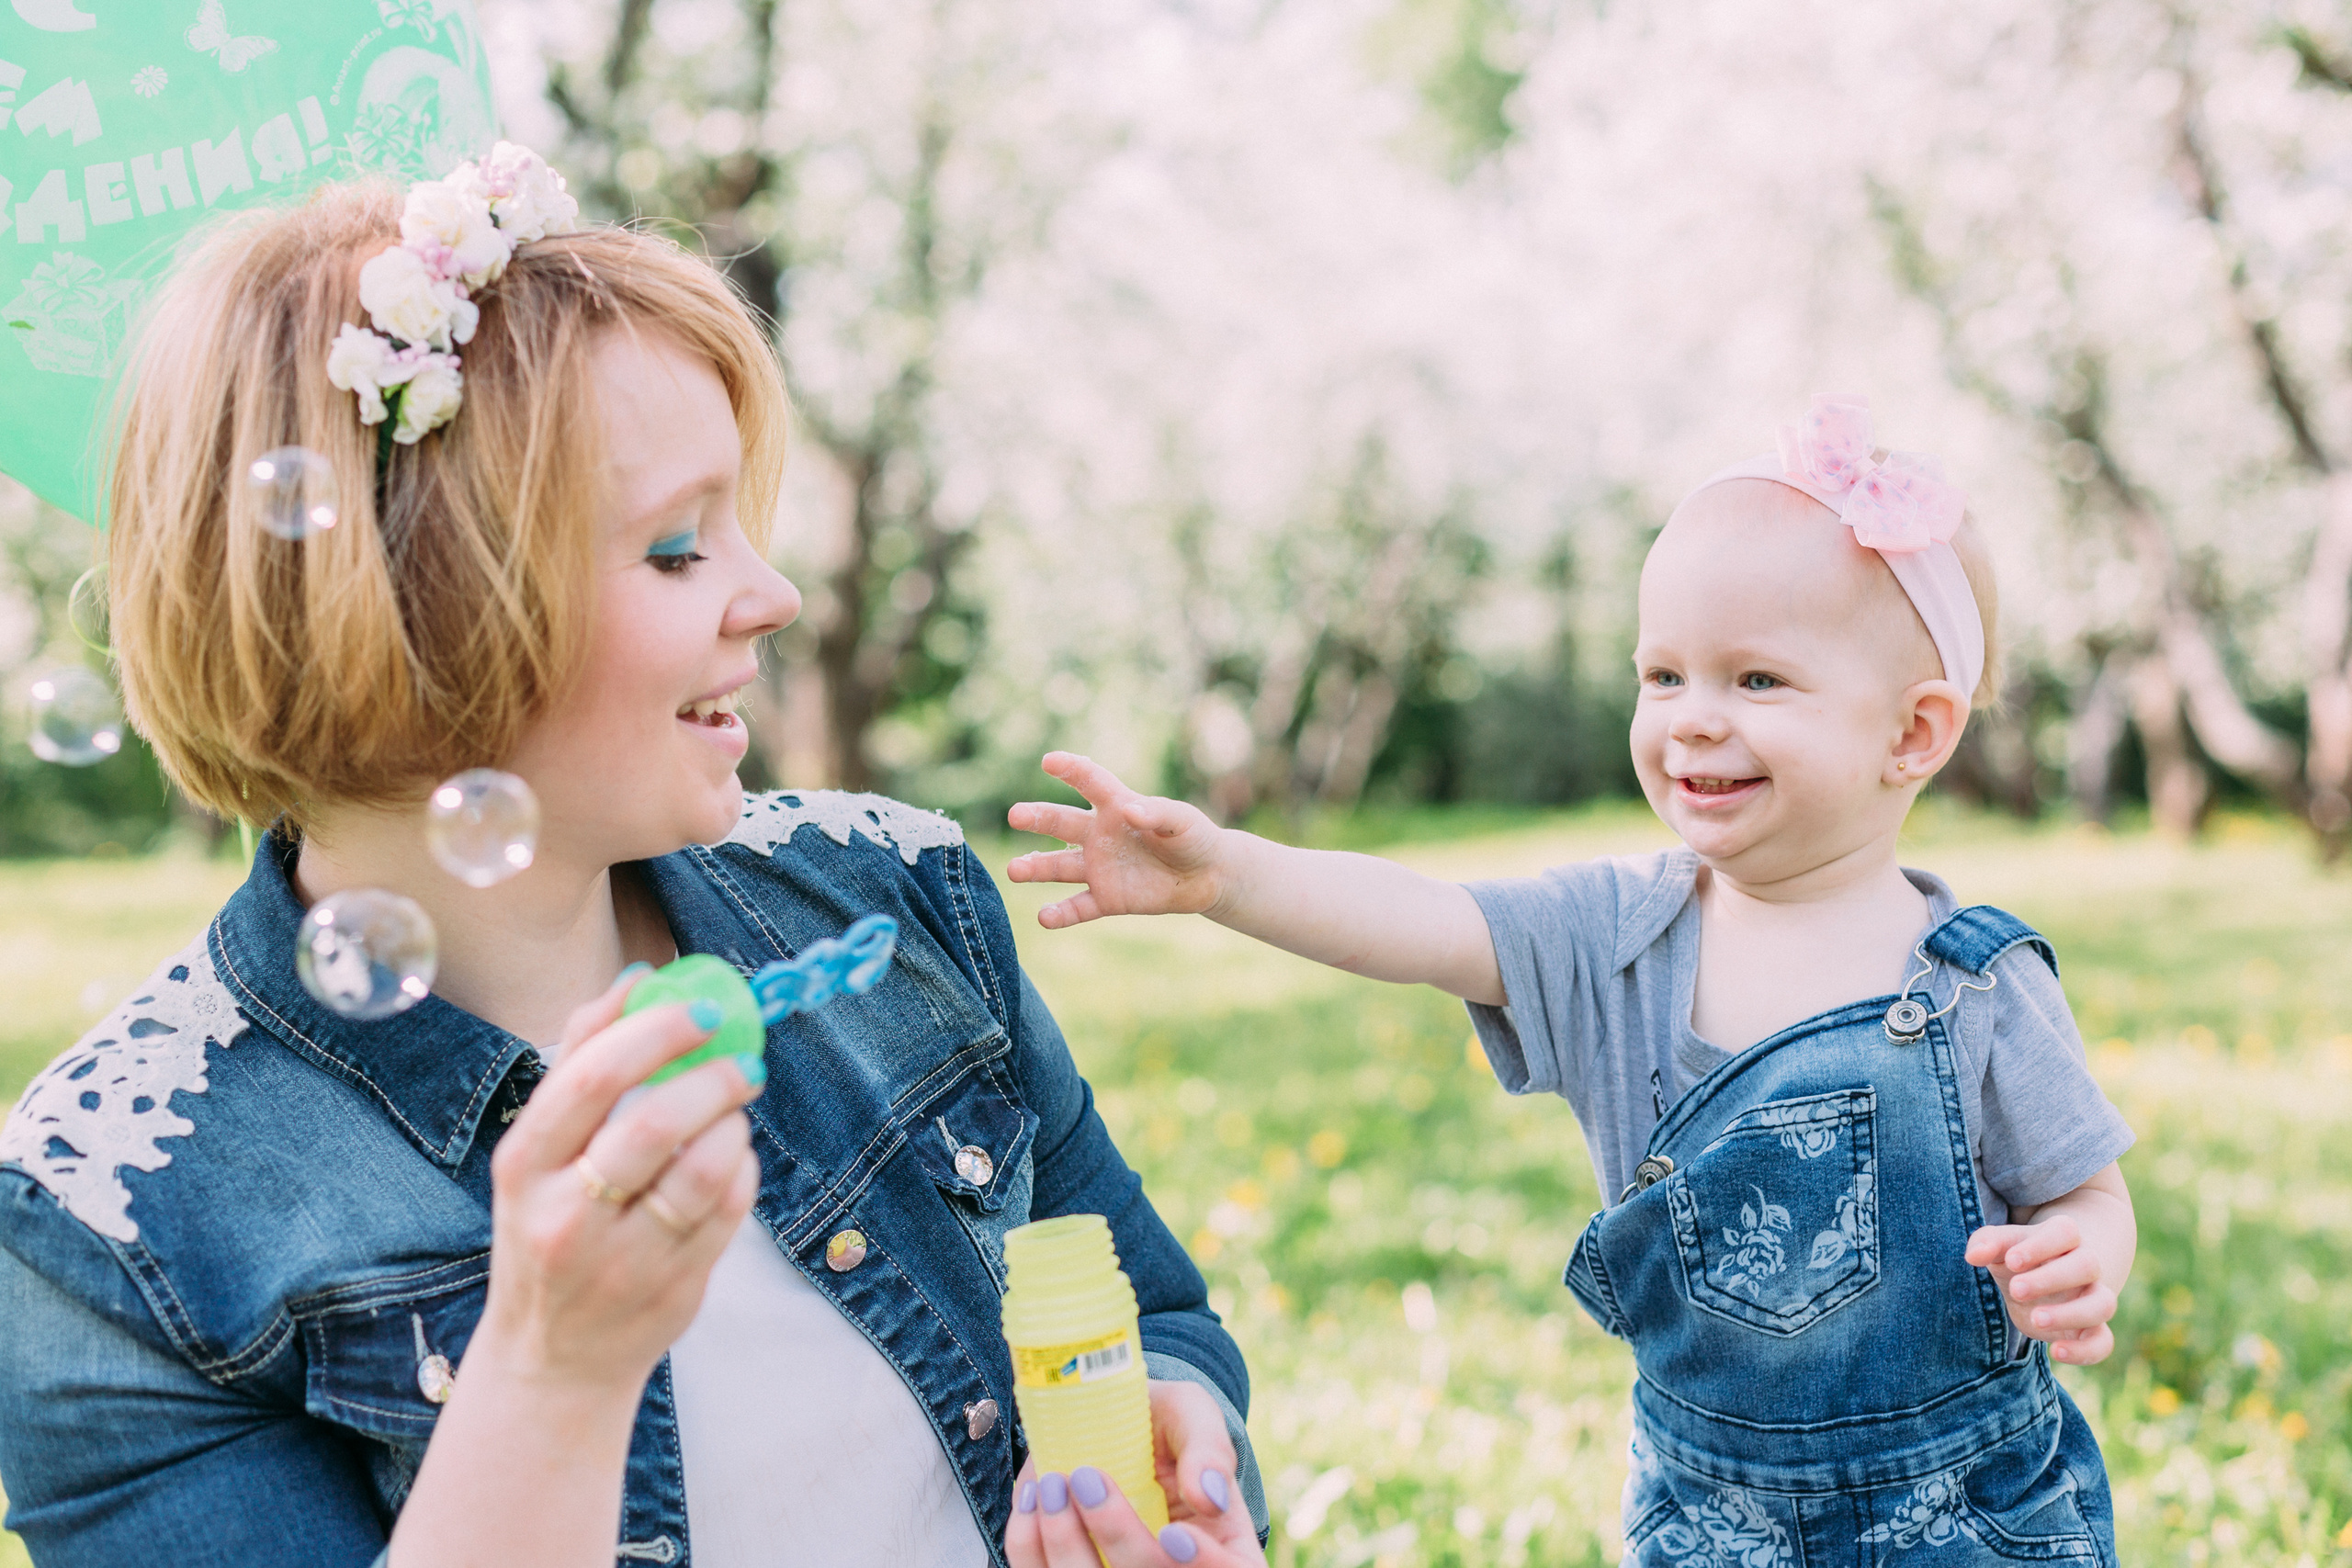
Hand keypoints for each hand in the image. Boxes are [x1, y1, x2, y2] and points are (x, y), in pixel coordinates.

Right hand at [475, 970, 762, 1395]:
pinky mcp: (676, 1287)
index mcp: (524, 1166)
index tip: (704, 1007)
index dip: (656, 1032)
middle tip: (742, 1060)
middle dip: (712, 1078)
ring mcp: (623, 1259)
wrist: (551, 1359)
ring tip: (734, 1111)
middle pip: (653, 1125)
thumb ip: (581, 1063)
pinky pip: (731, 1209)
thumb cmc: (550, 1228)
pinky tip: (731, 1160)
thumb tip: (640, 980)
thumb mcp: (537, 1154)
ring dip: (734, 1126)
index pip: (590, 1078)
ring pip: (704, 1170)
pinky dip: (743, 1169)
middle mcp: (566, 1215)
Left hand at [1006, 1381, 1263, 1566]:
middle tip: (1088, 1477)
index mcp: (1223, 1547)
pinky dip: (1028, 1545)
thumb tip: (1207, 1494)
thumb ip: (1207, 1448)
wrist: (1114, 1420)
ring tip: (1051, 1485)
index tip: (1174, 1531)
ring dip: (1064, 1545)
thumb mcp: (1193, 1417)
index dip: (1204, 1567)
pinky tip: (1031, 1498)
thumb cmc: (1164, 1423)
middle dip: (1117, 1538)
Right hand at [1007, 753, 1230, 929]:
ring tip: (1014, 870)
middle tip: (1015, 815)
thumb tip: (1129, 810)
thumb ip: (1158, 813)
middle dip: (1038, 818)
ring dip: (1036, 867)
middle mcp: (1099, 834)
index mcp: (1117, 805)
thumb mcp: (1183, 821)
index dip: (1071, 770)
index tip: (1051, 761)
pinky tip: (1044, 917)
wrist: (1205, 876)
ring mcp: (1099, 868)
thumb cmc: (1192, 837)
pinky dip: (1061, 913)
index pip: (1090, 782)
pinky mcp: (1106, 898)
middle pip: (1062, 823)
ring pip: (1060, 867)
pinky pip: (1079, 907)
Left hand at [1964, 1214, 2117, 1364]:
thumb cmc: (2015, 1257)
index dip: (2041, 1245)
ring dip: (2071, 1314)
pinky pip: (2103, 1343)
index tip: (2011, 1261)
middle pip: (2088, 1265)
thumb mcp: (1999, 1246)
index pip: (2065, 1232)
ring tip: (2035, 1319)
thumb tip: (1973, 1256)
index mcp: (2063, 1237)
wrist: (2035, 1284)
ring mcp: (2092, 1298)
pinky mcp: (2092, 1330)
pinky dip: (2085, 1351)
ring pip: (2103, 1304)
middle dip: (2051, 1278)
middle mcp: (2085, 1265)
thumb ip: (1986, 1244)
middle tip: (2016, 1290)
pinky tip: (2056, 1352)